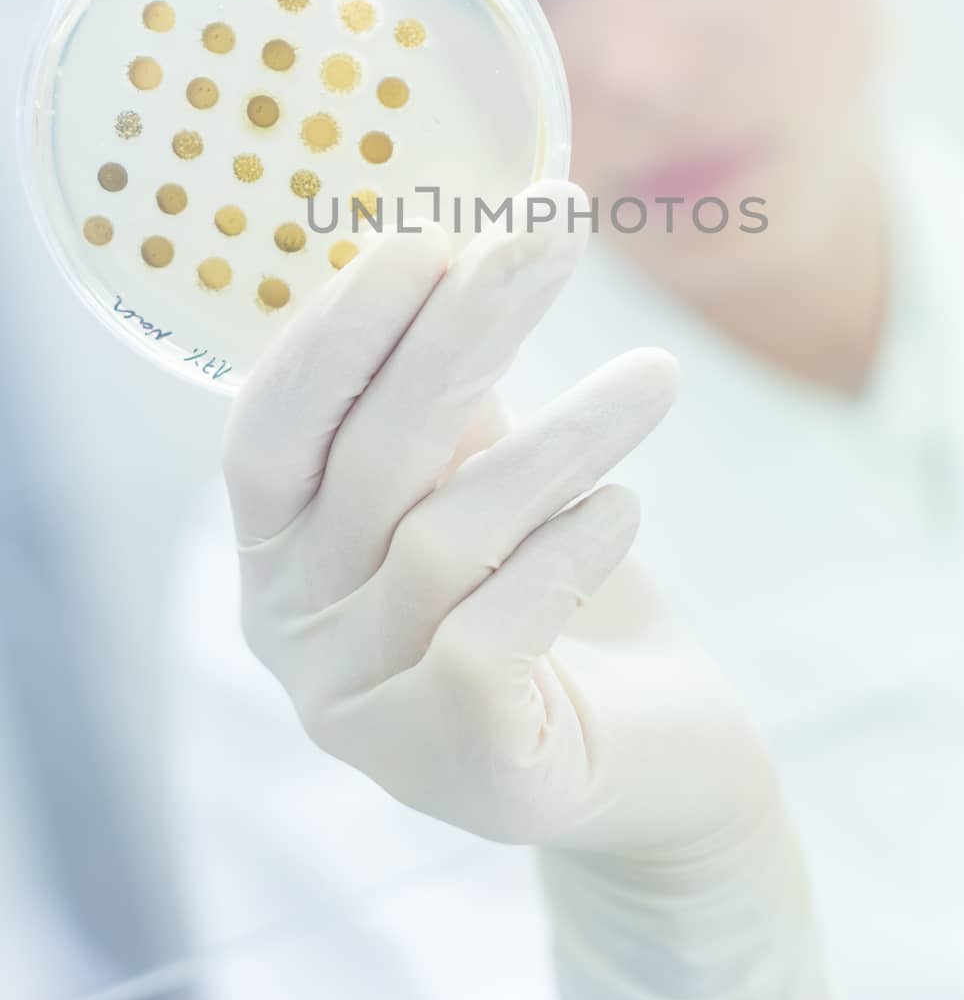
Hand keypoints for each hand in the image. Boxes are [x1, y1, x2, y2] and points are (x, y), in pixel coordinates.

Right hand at [223, 182, 829, 999]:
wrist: (656, 755)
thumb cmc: (552, 588)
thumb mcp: (483, 475)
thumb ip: (447, 395)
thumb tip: (458, 239)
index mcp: (279, 552)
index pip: (272, 428)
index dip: (340, 326)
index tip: (430, 229)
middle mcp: (295, 634)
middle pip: (369, 461)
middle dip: (466, 329)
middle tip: (551, 229)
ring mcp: (365, 714)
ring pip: (448, 537)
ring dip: (563, 439)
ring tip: (655, 376)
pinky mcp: (461, 770)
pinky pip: (497, 633)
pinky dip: (567, 553)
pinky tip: (624, 510)